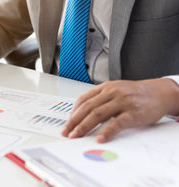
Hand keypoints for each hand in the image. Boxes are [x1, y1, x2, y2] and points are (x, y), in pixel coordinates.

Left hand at [61, 78, 178, 142]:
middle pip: (87, 108)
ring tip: (76, 136)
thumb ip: (101, 99)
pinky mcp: (133, 112)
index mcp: (105, 88)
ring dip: (84, 126)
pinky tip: (100, 138)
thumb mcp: (116, 91)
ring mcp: (122, 102)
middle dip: (74, 121)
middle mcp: (111, 93)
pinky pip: (117, 123)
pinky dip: (107, 132)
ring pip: (98, 114)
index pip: (83, 100)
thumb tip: (83, 114)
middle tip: (67, 132)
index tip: (67, 124)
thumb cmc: (136, 94)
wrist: (160, 92)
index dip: (72, 113)